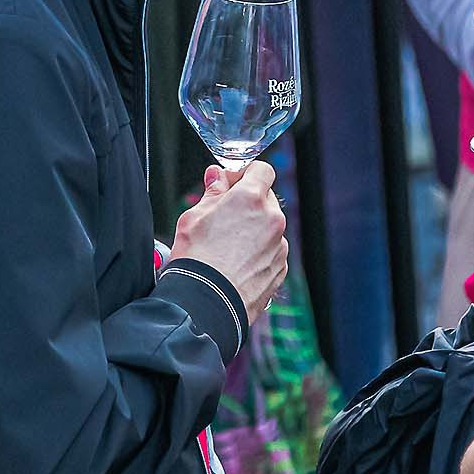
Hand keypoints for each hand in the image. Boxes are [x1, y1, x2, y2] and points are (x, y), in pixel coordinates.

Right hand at [170, 162, 288, 323]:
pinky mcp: (280, 268)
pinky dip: (259, 253)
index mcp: (251, 199)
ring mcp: (279, 245)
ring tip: (228, 247)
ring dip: (254, 230)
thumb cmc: (197, 261)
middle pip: (266, 199)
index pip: (262, 169)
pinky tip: (237, 264)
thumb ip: (212, 192)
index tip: (231, 184)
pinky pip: (271, 251)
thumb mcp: (194, 217)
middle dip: (248, 203)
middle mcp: (272, 219)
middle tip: (224, 217)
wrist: (206, 303)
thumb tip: (217, 176)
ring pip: (269, 227)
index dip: (245, 174)